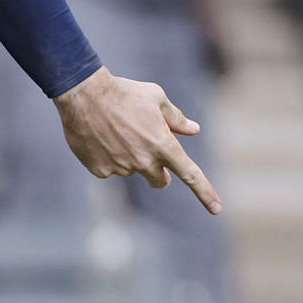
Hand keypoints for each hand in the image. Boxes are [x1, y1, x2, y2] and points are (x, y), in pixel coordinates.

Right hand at [54, 67, 220, 213]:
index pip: (190, 174)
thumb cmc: (126, 93)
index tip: (217, 209)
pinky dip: (109, 157)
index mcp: (163, 145)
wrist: (86, 95)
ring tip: (117, 130)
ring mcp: (121, 168)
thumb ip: (176, 119)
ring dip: (131, 156)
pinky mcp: (101, 170)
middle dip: (160, 173)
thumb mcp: (157, 98)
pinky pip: (110, 169)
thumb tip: (194, 129)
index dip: (205, 193)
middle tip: (151, 151)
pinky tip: (101, 137)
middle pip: (160, 180)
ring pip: (133, 170)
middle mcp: (144, 161)